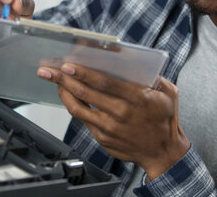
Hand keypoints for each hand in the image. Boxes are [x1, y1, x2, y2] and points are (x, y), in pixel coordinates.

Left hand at [37, 63, 189, 180]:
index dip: (83, 73)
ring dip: (63, 93)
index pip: (104, 83)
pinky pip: (83, 119)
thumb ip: (155, 76)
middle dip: (64, 79)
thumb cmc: (165, 120)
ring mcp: (109, 128)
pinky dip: (73, 105)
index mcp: (137, 98)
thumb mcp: (169, 93)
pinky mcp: (103, 138)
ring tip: (53, 81)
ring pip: (79, 108)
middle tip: (48, 70)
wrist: (163, 153)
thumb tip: (135, 62)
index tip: (68, 65)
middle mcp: (120, 113)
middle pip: (86, 93)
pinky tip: (67, 95)